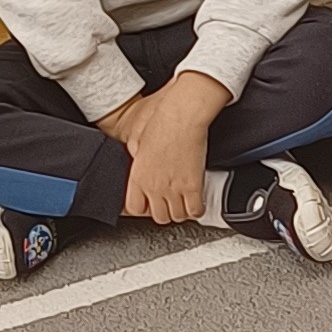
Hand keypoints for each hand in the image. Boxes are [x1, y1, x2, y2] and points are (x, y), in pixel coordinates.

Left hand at [100, 71, 226, 225]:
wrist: (182, 114)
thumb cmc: (160, 119)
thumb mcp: (137, 138)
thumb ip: (136, 155)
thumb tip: (138, 157)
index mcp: (138, 176)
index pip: (134, 208)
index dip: (143, 208)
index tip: (149, 204)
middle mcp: (154, 186)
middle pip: (158, 216)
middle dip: (163, 211)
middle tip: (168, 203)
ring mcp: (174, 188)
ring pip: (176, 217)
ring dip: (180, 211)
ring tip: (182, 202)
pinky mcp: (193, 186)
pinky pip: (195, 211)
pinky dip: (196, 209)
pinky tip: (196, 202)